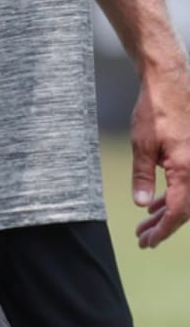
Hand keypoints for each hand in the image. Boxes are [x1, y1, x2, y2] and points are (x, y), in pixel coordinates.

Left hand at [130, 64, 189, 247]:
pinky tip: (154, 204)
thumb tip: (142, 205)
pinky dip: (171, 196)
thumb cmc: (155, 111)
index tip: (148, 242)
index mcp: (188, 171)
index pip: (179, 213)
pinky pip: (185, 184)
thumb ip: (143, 176)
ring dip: (165, 212)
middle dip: (162, 226)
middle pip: (183, 210)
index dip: (163, 230)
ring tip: (144, 226)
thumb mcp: (142, 144)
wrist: (169, 83)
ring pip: (185, 198)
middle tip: (142, 239)